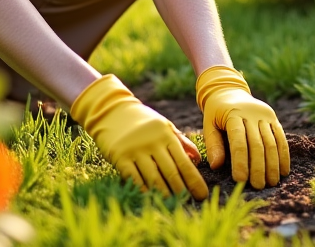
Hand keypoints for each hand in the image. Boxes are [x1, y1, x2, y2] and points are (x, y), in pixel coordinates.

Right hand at [69, 75, 208, 199]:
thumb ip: (181, 141)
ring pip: (153, 177)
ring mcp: (136, 150)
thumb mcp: (164, 126)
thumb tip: (197, 160)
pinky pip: (134, 177)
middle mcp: (153, 142)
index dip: (194, 180)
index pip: (184, 162)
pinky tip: (150, 197)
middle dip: (181, 190)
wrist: (112, 111)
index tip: (202, 194)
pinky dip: (143, 189)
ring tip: (172, 204)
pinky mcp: (120, 156)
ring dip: (164, 193)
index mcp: (166, 135)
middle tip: (189, 202)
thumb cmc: (143, 122)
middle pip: (170, 172)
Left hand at [196, 65, 290, 188]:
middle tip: (258, 186)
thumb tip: (216, 166)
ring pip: (271, 142)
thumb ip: (213, 144)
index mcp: (233, 114)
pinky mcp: (273, 117)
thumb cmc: (216, 113)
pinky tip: (283, 171)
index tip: (240, 180)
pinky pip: (281, 137)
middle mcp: (251, 113)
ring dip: (273, 164)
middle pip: (257, 144)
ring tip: (271, 183)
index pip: (238, 141)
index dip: (241, 162)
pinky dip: (283, 155)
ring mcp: (265, 114)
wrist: (229, 91)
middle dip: (259, 167)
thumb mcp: (208, 124)